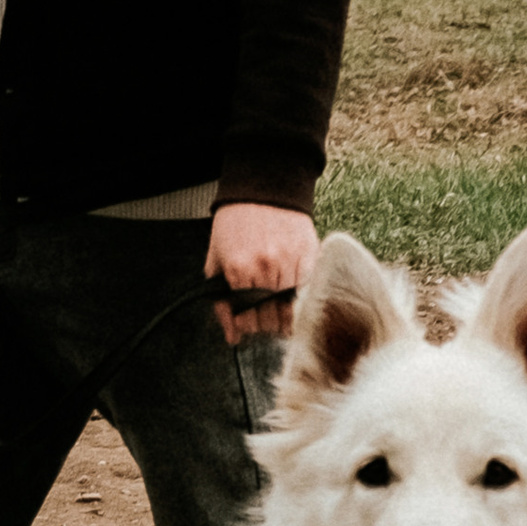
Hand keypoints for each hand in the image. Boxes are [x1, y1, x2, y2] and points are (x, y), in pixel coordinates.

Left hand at [206, 201, 316, 345]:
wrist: (262, 189)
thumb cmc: (236, 224)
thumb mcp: (216, 260)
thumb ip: (221, 302)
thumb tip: (233, 337)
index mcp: (238, 270)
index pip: (248, 318)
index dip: (249, 325)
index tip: (249, 322)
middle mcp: (266, 268)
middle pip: (272, 317)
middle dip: (267, 322)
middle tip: (265, 316)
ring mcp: (290, 261)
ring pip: (293, 308)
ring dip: (286, 314)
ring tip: (279, 305)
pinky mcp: (310, 254)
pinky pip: (310, 291)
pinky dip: (304, 300)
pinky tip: (295, 297)